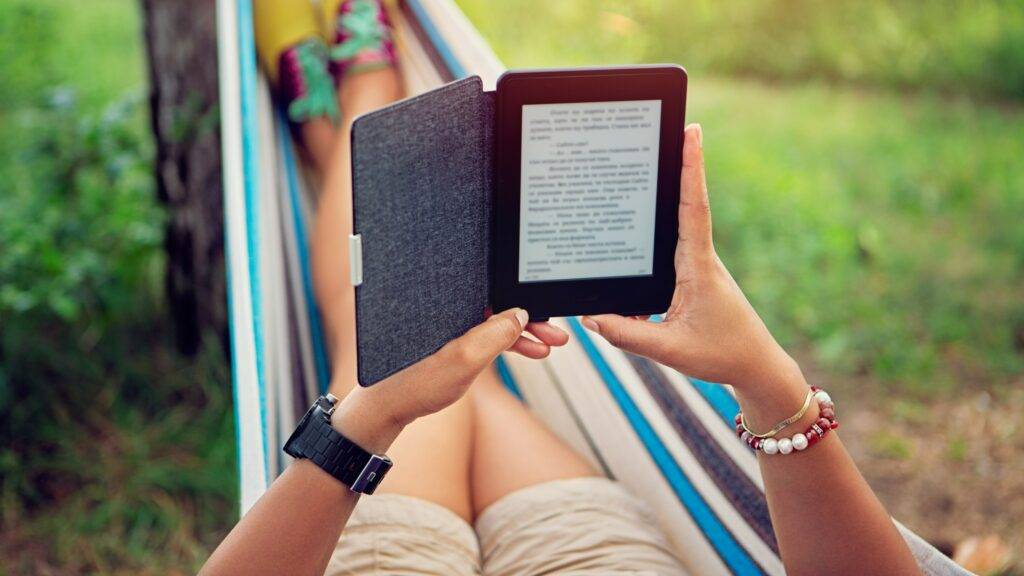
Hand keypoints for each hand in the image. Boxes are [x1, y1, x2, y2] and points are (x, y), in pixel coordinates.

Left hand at [333, 308, 552, 451]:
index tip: (548, 316)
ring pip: (494, 322)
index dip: (525, 303)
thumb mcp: (465, 360)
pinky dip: (505, 344)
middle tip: (557, 336)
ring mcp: (450, 323)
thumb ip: (495, 335)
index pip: (495, 292)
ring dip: (522, 335)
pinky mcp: (450, 337)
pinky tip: (527, 351)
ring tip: (549, 348)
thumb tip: (520, 314)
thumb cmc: (417, 383)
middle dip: (530, 321)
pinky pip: (485, 334)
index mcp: (451, 303)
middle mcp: (450, 307)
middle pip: (498, 305)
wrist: (388, 407)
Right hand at [581, 124, 800, 395]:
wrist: (755, 368)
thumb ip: (627, 335)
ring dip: (667, 195)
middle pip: (685, 203)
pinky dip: (653, 238)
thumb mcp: (670, 350)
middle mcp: (700, 258)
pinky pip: (670, 248)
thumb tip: (590, 317)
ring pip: (676, 226)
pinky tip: (634, 237)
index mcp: (699, 267)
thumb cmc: (720, 355)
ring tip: (650, 162)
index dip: (691, 170)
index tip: (691, 133)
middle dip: (679, 165)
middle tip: (670, 126)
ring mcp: (698, 265)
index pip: (693, 209)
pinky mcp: (693, 276)